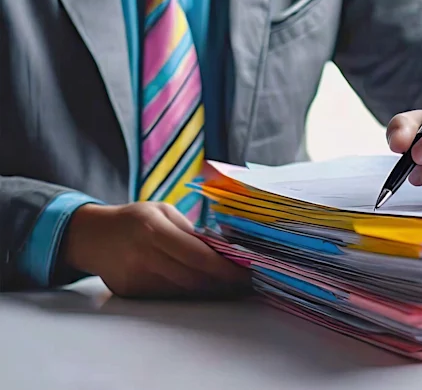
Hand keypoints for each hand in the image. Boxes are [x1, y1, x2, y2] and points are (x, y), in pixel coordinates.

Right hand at [63, 202, 250, 298]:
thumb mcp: (162, 211)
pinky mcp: (130, 292)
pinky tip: (201, 286)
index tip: (246, 272)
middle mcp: (143, 255)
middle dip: (223, 282)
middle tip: (245, 282)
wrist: (91, 236)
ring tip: (229, 284)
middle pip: (193, 278)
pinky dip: (188, 292)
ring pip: (183, 291)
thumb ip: (189, 231)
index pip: (198, 256)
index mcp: (153, 229)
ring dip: (209, 289)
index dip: (225, 268)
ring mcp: (135, 277)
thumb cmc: (134, 220)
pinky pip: (168, 295)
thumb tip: (223, 249)